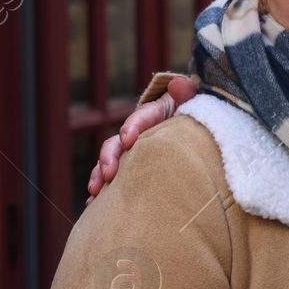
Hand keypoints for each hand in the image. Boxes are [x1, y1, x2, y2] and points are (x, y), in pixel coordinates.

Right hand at [86, 75, 195, 201]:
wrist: (193, 124)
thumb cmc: (193, 111)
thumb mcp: (193, 98)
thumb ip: (186, 91)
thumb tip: (179, 83)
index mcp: (153, 115)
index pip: (141, 118)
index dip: (132, 127)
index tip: (128, 139)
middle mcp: (137, 133)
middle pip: (117, 143)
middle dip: (109, 157)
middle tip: (108, 174)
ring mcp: (132, 151)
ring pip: (110, 162)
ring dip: (100, 176)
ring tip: (95, 193)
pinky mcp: (133, 166)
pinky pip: (115, 178)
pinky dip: (104, 190)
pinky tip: (95, 204)